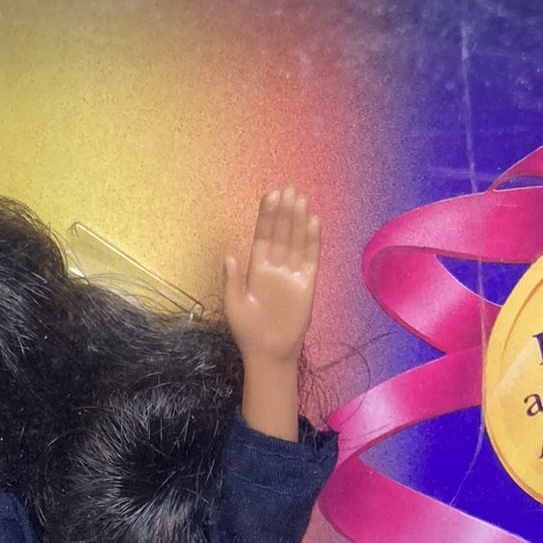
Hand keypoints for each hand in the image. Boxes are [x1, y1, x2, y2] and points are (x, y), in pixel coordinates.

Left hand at [222, 186, 320, 367]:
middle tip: (289, 189)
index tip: (270, 195)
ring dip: (299, 220)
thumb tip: (229, 255)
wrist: (270, 354)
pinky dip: (313, 241)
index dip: (266, 216)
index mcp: (256, 268)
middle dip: (284, 211)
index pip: (263, 236)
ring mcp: (292, 274)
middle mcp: (275, 266)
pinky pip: (311, 258)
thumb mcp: (234, 306)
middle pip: (281, 233)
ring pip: (296, 241)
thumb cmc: (248, 332)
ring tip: (301, 199)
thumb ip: (232, 280)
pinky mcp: (307, 284)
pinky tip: (314, 222)